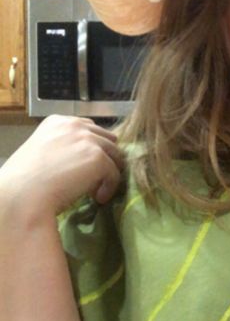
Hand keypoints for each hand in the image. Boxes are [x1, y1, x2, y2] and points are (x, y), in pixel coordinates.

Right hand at [0, 115, 125, 218]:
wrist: (24, 194)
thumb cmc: (26, 180)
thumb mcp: (42, 152)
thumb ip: (63, 147)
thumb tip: (83, 160)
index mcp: (57, 121)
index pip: (88, 129)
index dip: (91, 149)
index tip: (85, 167)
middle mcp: (74, 125)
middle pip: (106, 139)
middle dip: (104, 159)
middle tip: (94, 180)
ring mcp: (88, 140)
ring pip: (114, 156)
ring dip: (108, 174)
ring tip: (95, 191)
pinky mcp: (98, 158)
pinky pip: (115, 174)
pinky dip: (109, 188)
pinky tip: (97, 199)